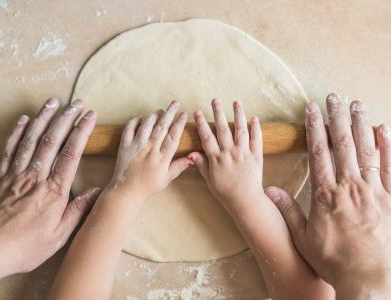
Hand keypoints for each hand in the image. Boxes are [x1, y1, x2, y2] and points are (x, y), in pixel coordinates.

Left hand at [0, 98, 100, 282]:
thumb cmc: (25, 246)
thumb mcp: (59, 236)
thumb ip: (78, 210)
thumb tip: (97, 191)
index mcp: (53, 191)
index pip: (71, 154)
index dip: (81, 131)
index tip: (90, 116)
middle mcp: (35, 177)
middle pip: (52, 140)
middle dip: (66, 118)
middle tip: (76, 103)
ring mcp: (15, 175)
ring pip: (31, 139)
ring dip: (43, 118)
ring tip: (53, 102)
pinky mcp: (0, 177)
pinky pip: (9, 149)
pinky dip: (17, 132)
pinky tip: (23, 120)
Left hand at [107, 100, 193, 200]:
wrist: (125, 191)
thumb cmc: (147, 187)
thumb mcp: (166, 179)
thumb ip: (179, 166)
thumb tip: (193, 158)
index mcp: (162, 158)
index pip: (173, 136)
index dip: (179, 123)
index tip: (184, 114)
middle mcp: (150, 149)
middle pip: (162, 126)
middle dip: (169, 113)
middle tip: (175, 103)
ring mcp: (136, 146)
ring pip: (147, 125)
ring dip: (154, 115)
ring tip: (160, 110)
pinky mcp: (125, 146)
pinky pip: (129, 128)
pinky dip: (135, 121)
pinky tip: (140, 118)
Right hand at [188, 99, 262, 211]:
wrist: (245, 200)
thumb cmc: (225, 191)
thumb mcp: (209, 179)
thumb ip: (202, 164)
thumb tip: (191, 153)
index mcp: (217, 158)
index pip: (207, 137)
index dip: (201, 123)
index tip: (198, 112)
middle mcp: (230, 152)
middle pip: (223, 128)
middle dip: (218, 113)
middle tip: (215, 100)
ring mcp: (244, 153)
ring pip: (240, 130)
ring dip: (238, 115)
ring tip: (236, 102)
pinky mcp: (256, 156)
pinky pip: (257, 139)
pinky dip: (256, 128)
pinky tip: (254, 118)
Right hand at [266, 94, 390, 297]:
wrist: (371, 278)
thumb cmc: (335, 259)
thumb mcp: (304, 238)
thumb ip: (287, 211)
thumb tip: (269, 190)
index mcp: (326, 194)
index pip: (318, 152)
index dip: (314, 128)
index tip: (311, 109)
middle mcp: (350, 186)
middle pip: (342, 144)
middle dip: (336, 118)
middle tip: (333, 97)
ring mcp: (374, 190)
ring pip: (366, 150)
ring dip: (360, 125)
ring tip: (356, 104)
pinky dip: (388, 146)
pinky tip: (384, 129)